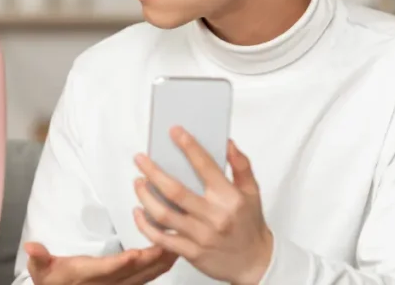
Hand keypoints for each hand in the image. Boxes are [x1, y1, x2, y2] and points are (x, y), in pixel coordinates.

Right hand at [24, 241, 176, 284]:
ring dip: (161, 262)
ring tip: (178, 245)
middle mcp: (105, 284)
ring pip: (144, 276)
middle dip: (153, 259)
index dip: (120, 264)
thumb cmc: (52, 280)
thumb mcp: (40, 270)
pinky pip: (146, 278)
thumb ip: (39, 258)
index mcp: (86, 275)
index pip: (105, 270)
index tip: (135, 255)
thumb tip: (31, 247)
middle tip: (171, 241)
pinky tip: (172, 255)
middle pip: (133, 273)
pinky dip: (160, 267)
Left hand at [132, 128, 272, 284]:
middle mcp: (214, 217)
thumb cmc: (251, 226)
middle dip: (153, 171)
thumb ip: (241, 166)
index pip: (206, 166)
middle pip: (175, 190)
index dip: (188, 146)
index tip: (174, 131)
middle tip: (140, 159)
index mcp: (229, 198)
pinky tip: (139, 211)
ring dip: (145, 195)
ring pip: (163, 214)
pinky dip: (145, 224)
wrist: (255, 264)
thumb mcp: (253, 193)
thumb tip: (227, 143)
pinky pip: (161, 238)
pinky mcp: (191, 253)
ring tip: (138, 182)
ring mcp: (201, 236)